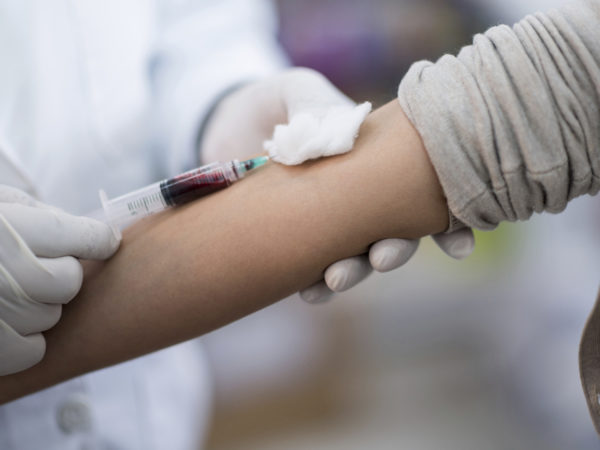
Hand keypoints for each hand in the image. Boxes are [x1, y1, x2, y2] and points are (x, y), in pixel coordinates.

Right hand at [0, 186, 118, 374]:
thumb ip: (39, 216)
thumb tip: (91, 235)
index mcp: (4, 228)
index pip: (79, 236)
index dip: (98, 240)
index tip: (105, 242)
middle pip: (68, 281)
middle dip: (63, 274)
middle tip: (42, 266)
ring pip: (51, 316)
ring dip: (42, 306)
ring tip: (11, 292)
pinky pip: (31, 350)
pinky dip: (28, 341)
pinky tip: (9, 321)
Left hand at [200, 68, 474, 302]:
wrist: (233, 123)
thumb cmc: (283, 104)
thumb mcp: (298, 91)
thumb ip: (315, 105)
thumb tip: (329, 134)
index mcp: (379, 162)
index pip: (422, 195)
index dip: (447, 224)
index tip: (457, 248)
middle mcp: (364, 198)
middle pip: (393, 233)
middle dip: (393, 251)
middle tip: (381, 258)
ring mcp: (332, 221)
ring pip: (355, 256)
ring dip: (354, 273)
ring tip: (336, 280)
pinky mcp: (298, 237)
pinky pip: (312, 265)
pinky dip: (314, 282)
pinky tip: (310, 293)